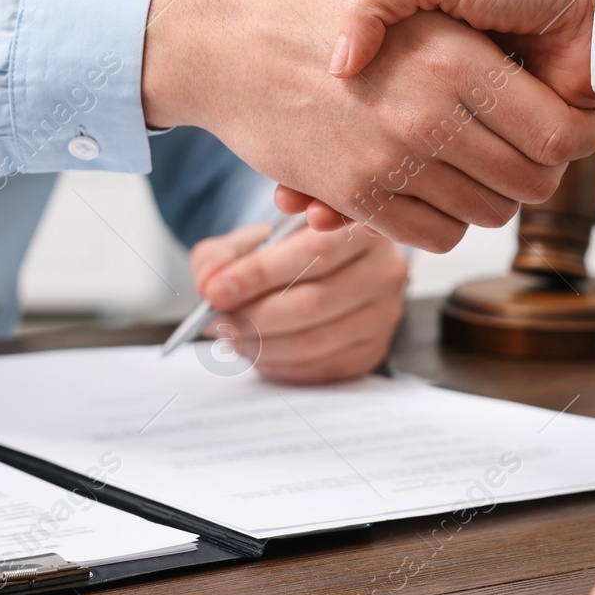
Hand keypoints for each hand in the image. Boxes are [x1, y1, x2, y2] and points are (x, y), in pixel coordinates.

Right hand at [142, 0, 594, 251]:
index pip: (558, 133)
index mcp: (454, 58)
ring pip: (487, 215)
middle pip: (531, 182)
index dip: (578, 132)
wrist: (220, 39)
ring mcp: (390, 165)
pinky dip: (446, 218)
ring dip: (493, 194)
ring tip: (481, 157)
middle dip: (541, 167)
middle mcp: (427, 119)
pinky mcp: (357, 198)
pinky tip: (437, 180)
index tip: (571, 118)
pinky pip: (436, 235)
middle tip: (528, 141)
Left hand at [189, 220, 408, 383]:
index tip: (217, 290)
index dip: (260, 274)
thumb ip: (225, 254)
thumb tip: (210, 284)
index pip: (313, 252)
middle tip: (215, 320)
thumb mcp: (257, 239)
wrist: (330, 274)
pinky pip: (318, 367)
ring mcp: (384, 315)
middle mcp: (384, 270)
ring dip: (260, 344)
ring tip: (228, 335)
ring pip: (313, 340)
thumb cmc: (292, 253)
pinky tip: (256, 350)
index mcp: (362, 227)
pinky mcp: (372, 351)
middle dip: (253, 315)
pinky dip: (277, 364)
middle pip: (313, 302)